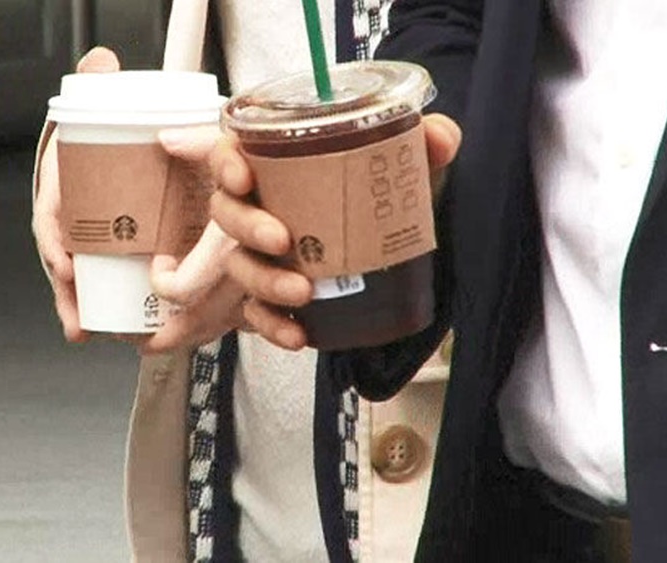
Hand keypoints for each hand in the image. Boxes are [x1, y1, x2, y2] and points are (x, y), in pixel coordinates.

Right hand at [34, 47, 242, 351]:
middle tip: (76, 317)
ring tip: (82, 333)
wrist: (95, 152)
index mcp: (60, 187)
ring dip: (73, 310)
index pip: (50, 217)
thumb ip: (95, 85)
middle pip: (59, 259)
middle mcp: (65, 219)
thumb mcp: (95, 113)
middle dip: (64, 292)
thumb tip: (101, 61)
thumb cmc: (94, 140)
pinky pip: (89, 286)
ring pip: (71, 280)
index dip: (55, 243)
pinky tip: (91, 333)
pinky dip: (87, 311)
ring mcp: (79, 240)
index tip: (66, 265)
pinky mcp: (98, 256)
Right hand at [209, 113, 462, 349]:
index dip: (225, 163)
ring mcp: (262, 255)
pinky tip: (299, 334)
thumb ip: (425, 143)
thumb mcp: (406, 166)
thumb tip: (441, 138)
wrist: (397, 253)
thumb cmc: (381, 198)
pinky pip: (259, 314)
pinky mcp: (273, 297)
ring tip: (302, 291)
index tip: (244, 177)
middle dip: (248, 226)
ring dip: (265, 281)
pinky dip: (274, 326)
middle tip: (283, 239)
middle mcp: (260, 208)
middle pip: (226, 212)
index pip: (230, 155)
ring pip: (240, 266)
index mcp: (276, 167)